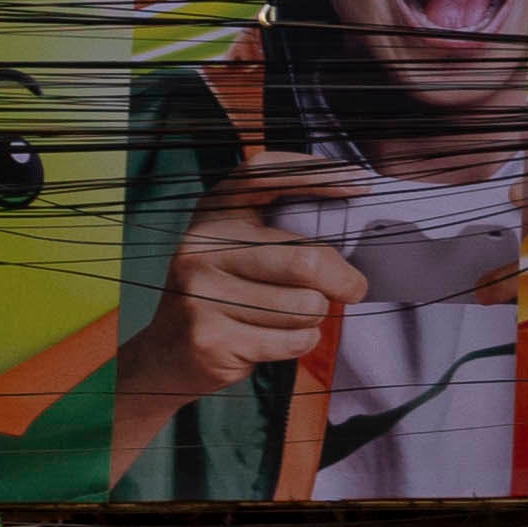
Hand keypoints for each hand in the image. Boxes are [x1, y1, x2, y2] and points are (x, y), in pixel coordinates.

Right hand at [124, 164, 369, 416]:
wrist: (167, 353)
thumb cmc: (224, 294)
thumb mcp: (240, 249)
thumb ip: (282, 230)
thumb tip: (358, 214)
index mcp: (212, 214)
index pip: (264, 175)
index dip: (315, 174)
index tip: (360, 183)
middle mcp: (200, 247)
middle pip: (306, 259)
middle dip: (344, 280)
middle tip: (353, 288)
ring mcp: (200, 293)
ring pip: (306, 306)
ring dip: (315, 316)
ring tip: (290, 315)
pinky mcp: (210, 337)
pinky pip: (293, 340)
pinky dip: (302, 341)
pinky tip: (277, 338)